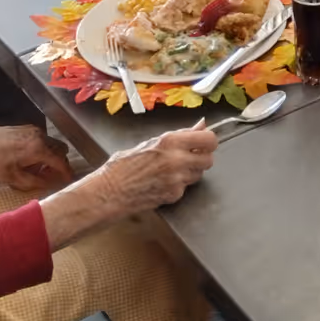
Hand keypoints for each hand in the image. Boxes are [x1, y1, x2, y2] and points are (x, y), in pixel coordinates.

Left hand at [0, 124, 70, 191]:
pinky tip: (28, 158)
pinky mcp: (27, 127)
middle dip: (59, 163)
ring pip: (52, 143)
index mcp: (39, 149)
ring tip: (37, 168)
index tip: (68, 180)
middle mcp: (40, 136)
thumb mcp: (12, 178)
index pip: (61, 161)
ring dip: (51, 155)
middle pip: (61, 149)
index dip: (66, 172)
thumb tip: (50, 184)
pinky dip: (42, 149)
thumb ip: (35, 182)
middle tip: (51, 175)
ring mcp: (34, 130)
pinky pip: (42, 139)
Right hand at [93, 128, 218, 214]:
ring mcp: (177, 180)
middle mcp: (177, 160)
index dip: (209, 141)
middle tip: (190, 157)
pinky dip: (179, 185)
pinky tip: (163, 182)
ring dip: (191, 172)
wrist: (110, 192)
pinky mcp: (174, 195)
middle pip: (209, 159)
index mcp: (170, 141)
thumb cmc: (123, 166)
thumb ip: (180, 135)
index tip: (205, 142)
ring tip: (171, 170)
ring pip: (199, 174)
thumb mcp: (151, 142)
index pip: (209, 139)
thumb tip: (201, 125)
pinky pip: (185, 188)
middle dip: (202, 158)